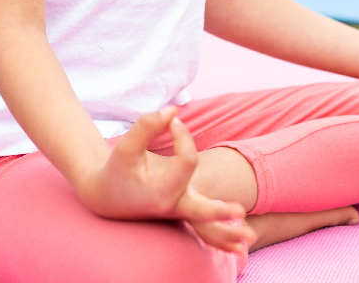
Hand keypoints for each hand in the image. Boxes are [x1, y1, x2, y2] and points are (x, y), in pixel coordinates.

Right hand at [76, 107, 252, 253]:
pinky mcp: (183, 211)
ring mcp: (180, 212)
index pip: (186, 160)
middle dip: (219, 212)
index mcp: (160, 193)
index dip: (182, 135)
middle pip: (201, 210)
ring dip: (227, 234)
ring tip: (251, 237)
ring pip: (207, 229)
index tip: (172, 120)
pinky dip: (221, 236)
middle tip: (240, 212)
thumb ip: (147, 125)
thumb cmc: (117, 170)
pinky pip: (205, 229)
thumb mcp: (127, 147)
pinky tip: (239, 245)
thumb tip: (174, 112)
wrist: (106, 196)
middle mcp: (173, 207)